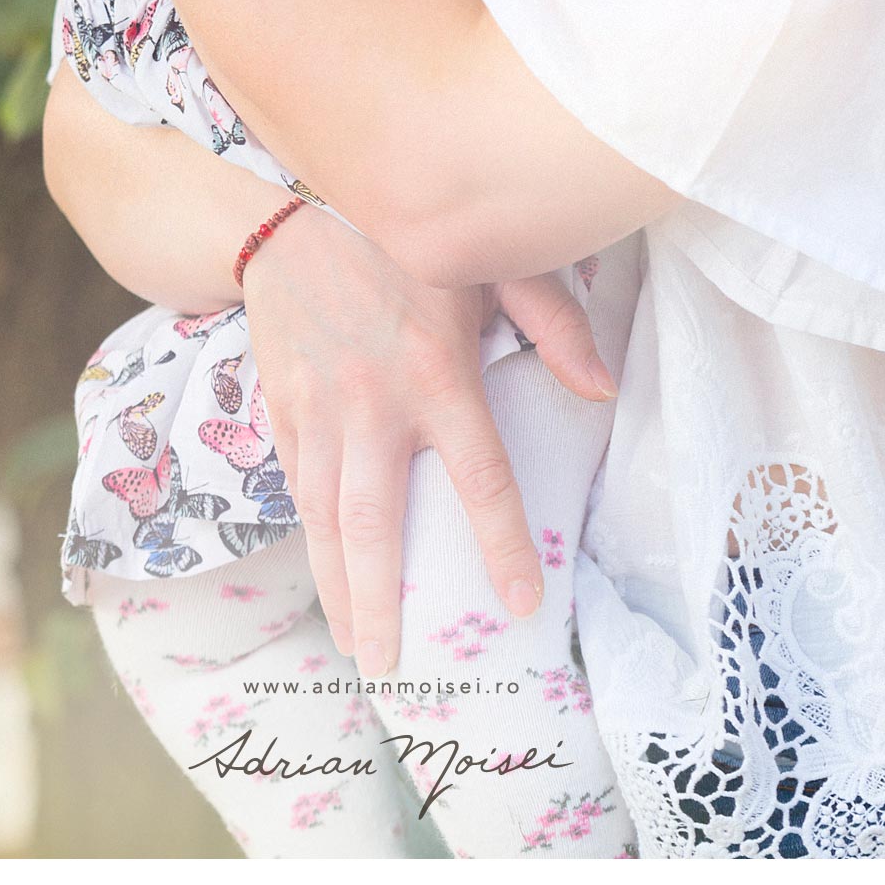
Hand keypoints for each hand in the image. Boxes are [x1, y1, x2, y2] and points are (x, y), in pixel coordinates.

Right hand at [243, 207, 614, 674]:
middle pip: (375, 524)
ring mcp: (320, 410)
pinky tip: (326, 571)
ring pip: (325, 517)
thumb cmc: (402, 240)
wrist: (288, 217)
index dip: (502, 545)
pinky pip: (297, 484)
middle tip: (391, 667)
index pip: (478, 476)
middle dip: (382, 603)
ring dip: (338, 586)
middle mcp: (373, 403)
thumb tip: (601, 390)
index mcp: (436, 372)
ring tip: (353, 642)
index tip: (522, 604)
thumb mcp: (490, 263)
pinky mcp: (283, 407)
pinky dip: (310, 537)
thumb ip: (555, 324)